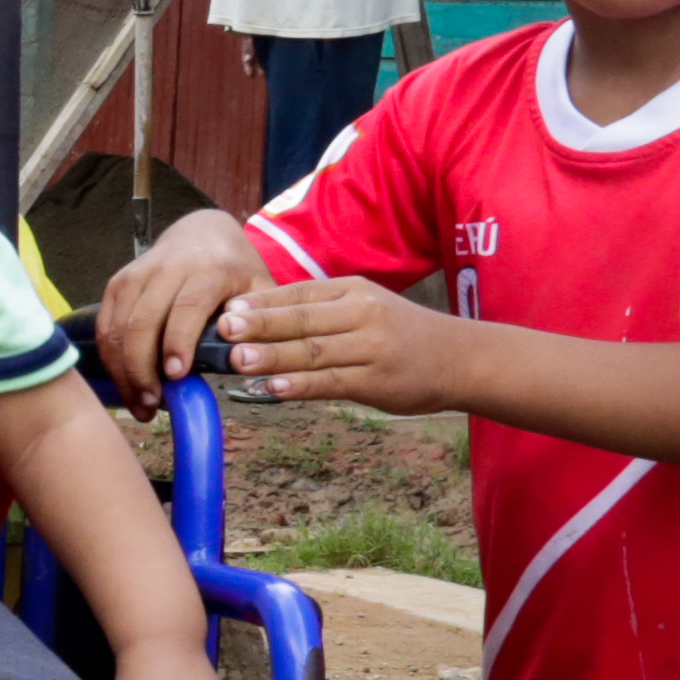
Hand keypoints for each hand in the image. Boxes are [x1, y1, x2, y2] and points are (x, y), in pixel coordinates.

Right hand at [95, 208, 267, 392]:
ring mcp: (137, 274)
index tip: (176, 375)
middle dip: (142, 369)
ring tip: (138, 403)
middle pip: (143, 322)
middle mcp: (167, 268)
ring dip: (122, 371)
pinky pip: (105, 325)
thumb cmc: (234, 271)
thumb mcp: (259, 289)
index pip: (187, 308)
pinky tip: (125, 382)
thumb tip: (244, 359)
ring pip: (117, 327)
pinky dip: (110, 358)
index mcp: (208, 270)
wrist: (202, 233)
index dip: (178, 342)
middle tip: (151, 405)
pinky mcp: (117, 282)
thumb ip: (258, 321)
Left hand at [215, 275, 467, 413]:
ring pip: (313, 351)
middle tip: (222, 329)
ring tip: (237, 360)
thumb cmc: (401, 334)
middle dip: (260, 325)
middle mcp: (362, 314)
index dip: (262, 303)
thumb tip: (259, 320)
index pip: (300, 293)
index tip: (227, 309)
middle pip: (302, 319)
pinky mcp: (377, 381)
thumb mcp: (365, 306)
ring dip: (272, 356)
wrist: (458, 358)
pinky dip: (301, 385)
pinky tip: (274, 388)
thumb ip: (321, 311)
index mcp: (353, 291)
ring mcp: (371, 348)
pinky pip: (331, 382)